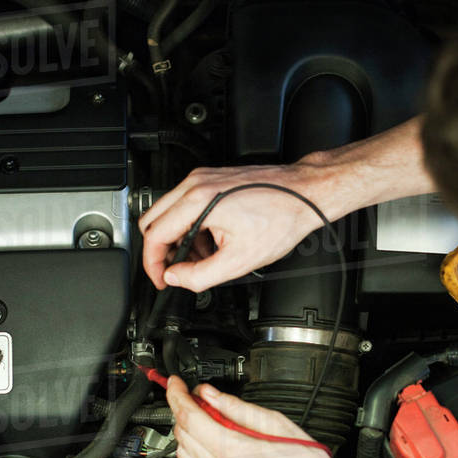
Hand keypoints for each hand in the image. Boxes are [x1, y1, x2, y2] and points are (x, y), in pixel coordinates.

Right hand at [139, 163, 332, 292]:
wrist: (305, 194)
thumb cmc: (282, 217)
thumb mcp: (239, 260)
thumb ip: (199, 275)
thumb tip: (176, 278)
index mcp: (198, 201)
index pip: (154, 235)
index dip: (153, 264)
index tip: (161, 279)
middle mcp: (196, 184)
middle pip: (153, 221)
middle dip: (162, 251)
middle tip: (176, 271)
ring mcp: (203, 178)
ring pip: (169, 213)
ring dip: (179, 240)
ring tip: (203, 258)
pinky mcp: (212, 179)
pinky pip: (186, 204)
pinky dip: (192, 227)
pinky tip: (212, 242)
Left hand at [166, 376, 355, 457]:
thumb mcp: (278, 425)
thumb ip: (238, 408)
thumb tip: (213, 395)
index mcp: (232, 452)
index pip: (188, 415)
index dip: (178, 394)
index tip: (176, 384)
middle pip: (183, 434)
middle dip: (184, 411)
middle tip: (195, 399)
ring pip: (183, 456)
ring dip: (188, 435)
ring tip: (205, 422)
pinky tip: (207, 450)